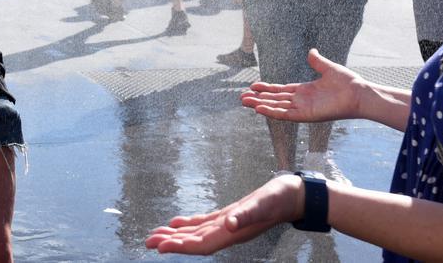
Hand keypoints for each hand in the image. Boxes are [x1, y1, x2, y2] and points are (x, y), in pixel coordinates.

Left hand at [145, 174, 303, 254]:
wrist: (295, 196)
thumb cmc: (280, 199)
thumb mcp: (262, 204)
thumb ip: (245, 215)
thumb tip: (228, 224)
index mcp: (232, 232)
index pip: (200, 244)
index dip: (180, 246)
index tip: (160, 247)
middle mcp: (227, 231)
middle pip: (194, 241)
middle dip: (171, 242)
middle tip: (148, 241)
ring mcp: (228, 224)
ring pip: (197, 232)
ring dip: (176, 234)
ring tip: (156, 235)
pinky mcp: (230, 215)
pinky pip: (204, 222)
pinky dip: (189, 223)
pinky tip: (177, 222)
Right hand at [241, 49, 364, 122]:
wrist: (359, 94)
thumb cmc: (348, 83)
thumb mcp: (329, 68)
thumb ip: (317, 61)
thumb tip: (311, 51)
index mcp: (305, 90)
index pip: (281, 90)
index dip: (267, 89)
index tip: (253, 86)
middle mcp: (302, 101)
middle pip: (275, 100)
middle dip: (258, 99)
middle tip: (242, 97)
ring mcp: (303, 108)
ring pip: (277, 107)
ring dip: (260, 105)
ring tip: (244, 102)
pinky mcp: (307, 115)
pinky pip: (286, 114)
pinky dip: (272, 112)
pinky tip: (259, 109)